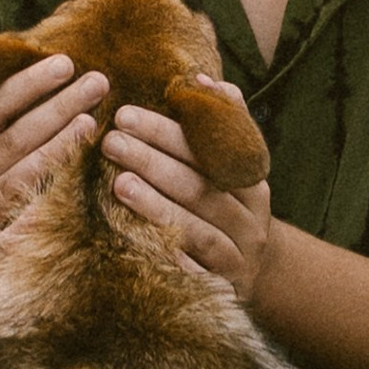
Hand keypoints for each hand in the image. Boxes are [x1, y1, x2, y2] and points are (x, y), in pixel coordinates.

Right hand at [0, 52, 107, 281]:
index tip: (66, 62)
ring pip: (17, 175)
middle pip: (10, 137)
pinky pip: (23, 220)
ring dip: (57, 146)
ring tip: (92, 122)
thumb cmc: (2, 195)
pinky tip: (80, 181)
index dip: (28, 83)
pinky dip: (48, 198)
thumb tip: (61, 68)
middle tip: (97, 82)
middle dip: (56, 106)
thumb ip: (15, 122)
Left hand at [102, 105, 273, 298]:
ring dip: (157, 206)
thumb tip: (202, 78)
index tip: (125, 114)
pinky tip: (132, 241)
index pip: (211, 152)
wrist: (258, 275)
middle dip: (153, 161)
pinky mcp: (220, 290)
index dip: (169, 132)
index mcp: (253, 183)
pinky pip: (191, 274)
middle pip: (201, 188)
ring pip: (198, 231)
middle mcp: (250, 221)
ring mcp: (237, 259)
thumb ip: (222, 124)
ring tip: (119, 183)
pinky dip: (166, 257)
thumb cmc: (228, 207)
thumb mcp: (234, 168)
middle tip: (111, 141)